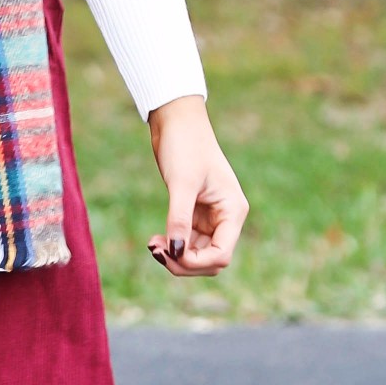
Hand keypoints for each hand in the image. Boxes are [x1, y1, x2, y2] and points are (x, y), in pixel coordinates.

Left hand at [145, 94, 247, 278]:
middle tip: (155, 251)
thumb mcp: (181, 184)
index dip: (195, 261)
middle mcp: (226, 218)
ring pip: (198, 254)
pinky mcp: (195, 214)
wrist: (176, 122)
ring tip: (152, 245)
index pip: (221, 254)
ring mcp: (211, 218)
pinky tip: (156, 240)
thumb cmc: (185, 146)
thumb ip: (179, 219)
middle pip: (210, 260)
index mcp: (233, 211)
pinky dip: (172, 245)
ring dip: (176, 256)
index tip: (169, 252)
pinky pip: (187, 241)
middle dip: (184, 262)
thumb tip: (176, 252)